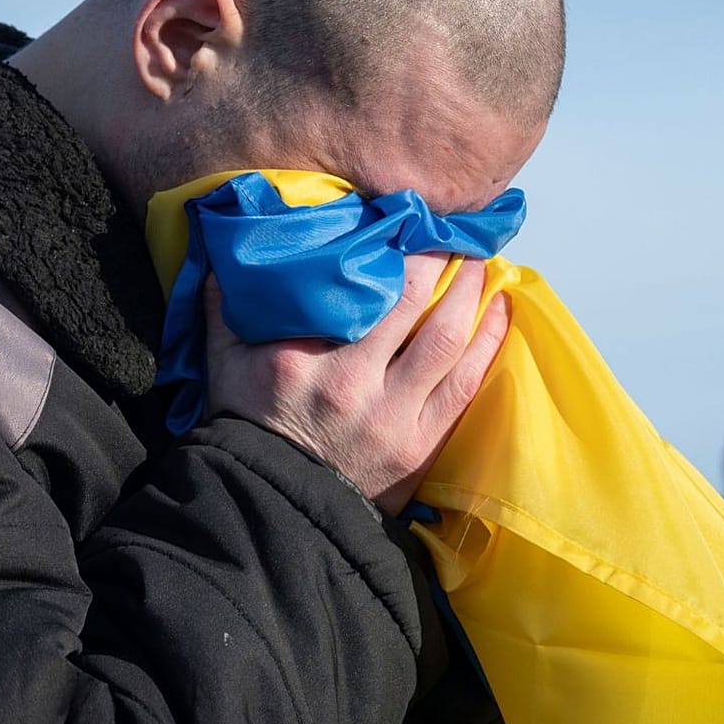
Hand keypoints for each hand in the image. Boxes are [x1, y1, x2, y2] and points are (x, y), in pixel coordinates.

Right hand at [204, 254, 509, 513]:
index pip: (357, 289)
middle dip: (439, 260)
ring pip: (447, 340)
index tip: (406, 218)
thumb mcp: (224, 364)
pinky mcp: (420, 445)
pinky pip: (466, 384)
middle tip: (453, 231)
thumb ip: (226, 307)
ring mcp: (392, 417)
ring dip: (471, 294)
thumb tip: (223, 252)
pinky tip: (500, 310)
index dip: (390, 247)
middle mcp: (351, 384)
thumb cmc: (249, 426)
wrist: (272, 505)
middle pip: (412, 304)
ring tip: (481, 262)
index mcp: (302, 360)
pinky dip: (489, 342)